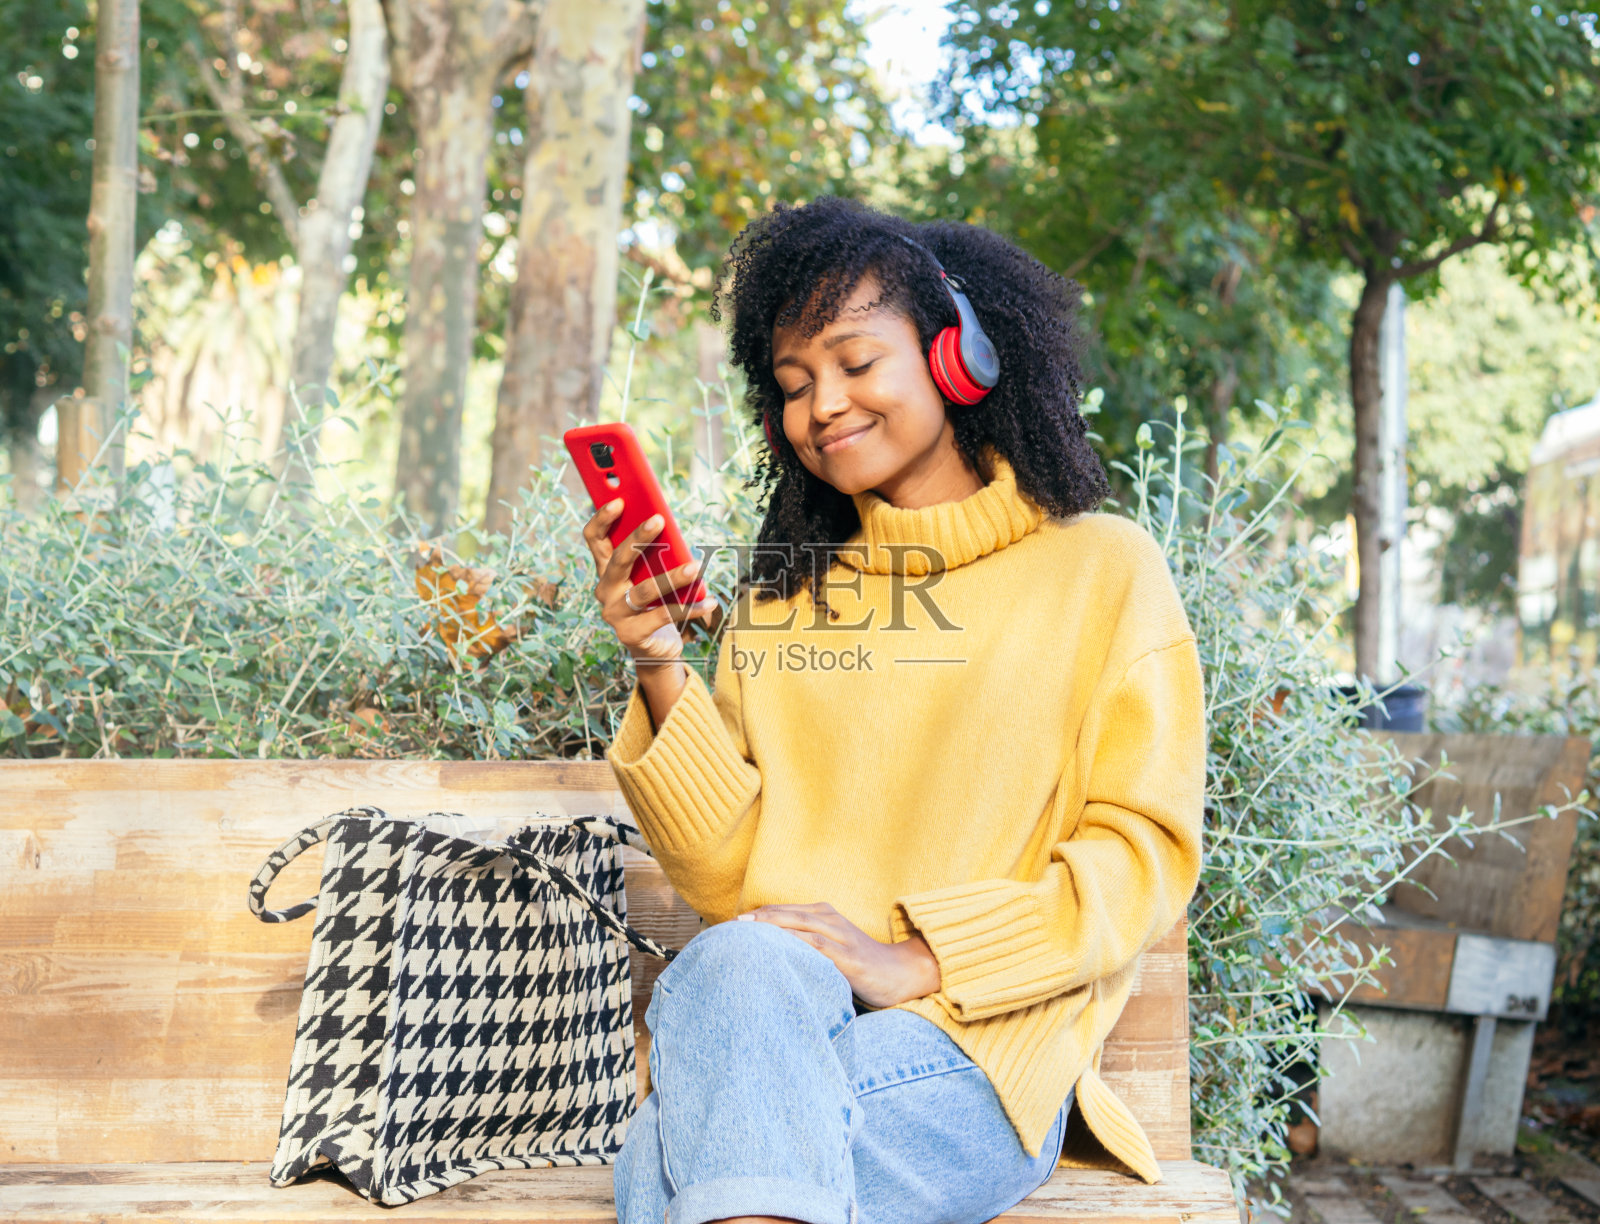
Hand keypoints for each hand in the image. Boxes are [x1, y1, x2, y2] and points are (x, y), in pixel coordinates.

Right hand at [584, 498, 719, 669]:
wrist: (655, 646)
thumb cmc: (655, 602)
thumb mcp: (652, 574)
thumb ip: (655, 556)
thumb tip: (672, 532)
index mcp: (606, 569)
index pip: (594, 538)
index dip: (602, 518)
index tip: (619, 501)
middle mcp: (605, 589)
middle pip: (618, 559)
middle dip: (638, 538)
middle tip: (659, 520)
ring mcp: (615, 613)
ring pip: (645, 591)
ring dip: (673, 577)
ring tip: (696, 567)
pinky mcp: (630, 634)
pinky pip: (663, 616)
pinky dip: (689, 608)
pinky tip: (708, 601)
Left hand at [740, 903, 941, 1008]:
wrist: (902, 974)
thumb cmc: (863, 964)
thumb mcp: (832, 948)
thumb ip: (806, 945)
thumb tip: (771, 954)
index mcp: (825, 915)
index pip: (783, 911)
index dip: (758, 915)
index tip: (732, 923)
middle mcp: (831, 920)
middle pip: (786, 914)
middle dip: (758, 918)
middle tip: (731, 925)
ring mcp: (841, 938)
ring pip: (799, 926)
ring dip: (771, 927)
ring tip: (746, 932)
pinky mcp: (849, 958)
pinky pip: (817, 947)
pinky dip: (795, 945)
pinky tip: (777, 950)